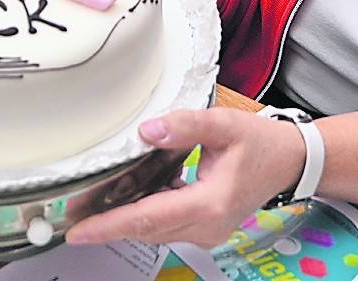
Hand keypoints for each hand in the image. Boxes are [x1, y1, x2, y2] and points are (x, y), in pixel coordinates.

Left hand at [66, 108, 304, 247]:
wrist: (288, 162)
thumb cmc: (259, 142)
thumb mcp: (224, 124)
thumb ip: (185, 125)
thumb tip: (145, 132)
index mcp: (209, 204)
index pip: (150, 217)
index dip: (111, 224)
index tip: (78, 230)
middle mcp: (206, 227)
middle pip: (146, 228)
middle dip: (106, 223)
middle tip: (69, 214)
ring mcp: (206, 232)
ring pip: (153, 230)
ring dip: (121, 220)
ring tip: (87, 206)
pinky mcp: (204, 228)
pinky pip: (165, 226)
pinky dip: (141, 215)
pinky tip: (123, 198)